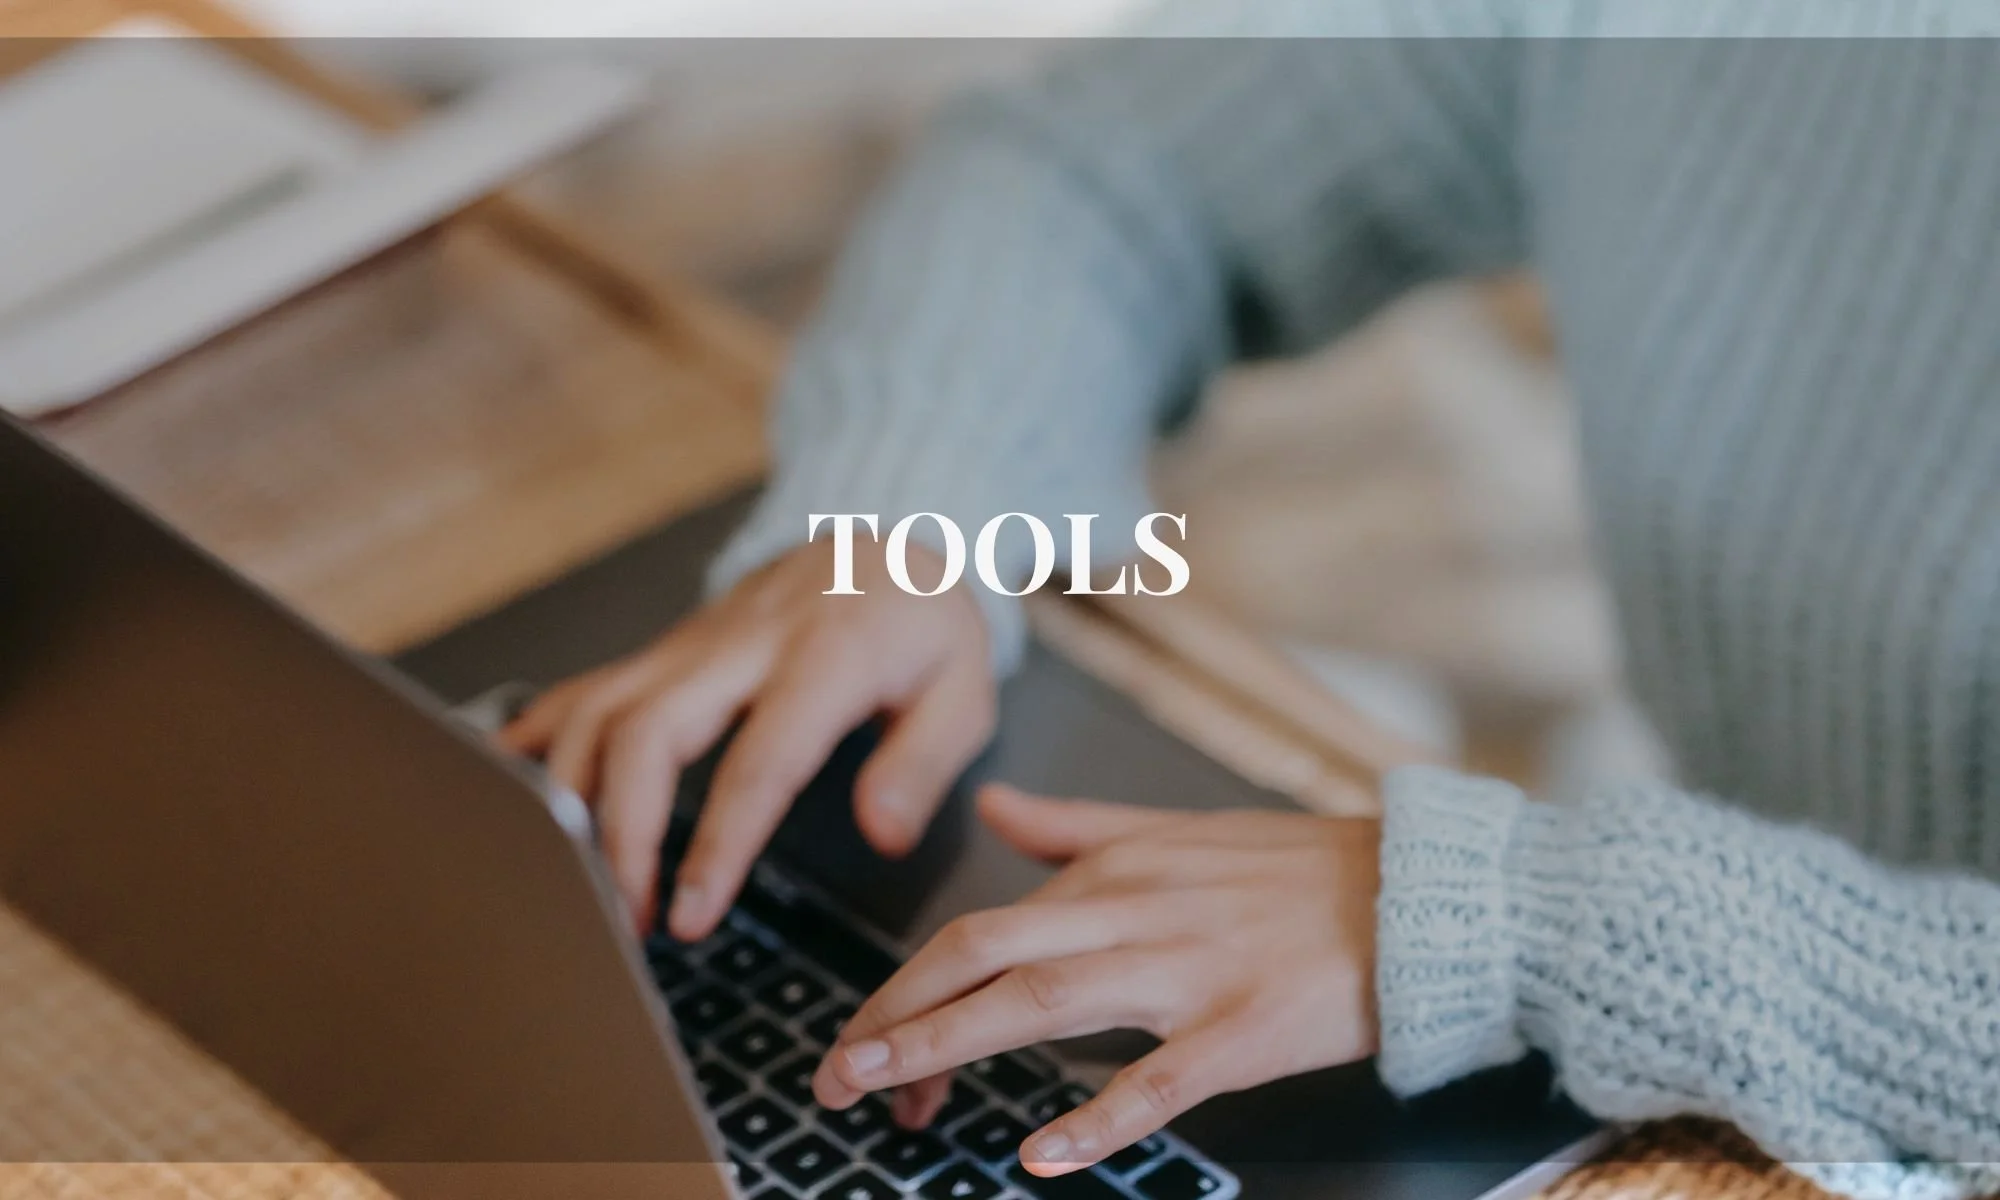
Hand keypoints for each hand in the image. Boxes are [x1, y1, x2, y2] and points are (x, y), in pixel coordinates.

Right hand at [500, 539, 993, 937]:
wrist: (882, 545)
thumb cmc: (922, 626)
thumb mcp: (964, 689)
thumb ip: (923, 763)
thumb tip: (882, 834)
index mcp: (825, 658)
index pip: (758, 759)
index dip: (717, 842)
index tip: (693, 914)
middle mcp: (741, 646)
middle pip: (646, 730)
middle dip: (619, 832)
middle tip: (627, 919)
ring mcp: (690, 646)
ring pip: (598, 710)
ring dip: (574, 803)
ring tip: (583, 892)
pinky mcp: (661, 655)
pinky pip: (583, 690)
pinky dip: (534, 741)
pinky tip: (501, 797)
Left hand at [813, 784, 1381, 1175]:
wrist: (1416, 894)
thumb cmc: (1296, 868)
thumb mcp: (1174, 828)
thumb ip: (1074, 823)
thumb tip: (993, 809)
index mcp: (1112, 870)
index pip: (980, 929)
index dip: (908, 988)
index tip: (864, 1037)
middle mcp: (1132, 912)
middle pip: (985, 957)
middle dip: (897, 1015)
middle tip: (834, 1073)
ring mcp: (1185, 973)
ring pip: (1043, 1004)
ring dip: (950, 1046)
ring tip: (886, 1093)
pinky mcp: (1241, 1032)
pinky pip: (1158, 1080)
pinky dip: (1097, 1117)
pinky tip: (1041, 1155)